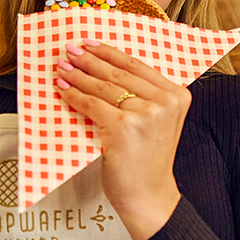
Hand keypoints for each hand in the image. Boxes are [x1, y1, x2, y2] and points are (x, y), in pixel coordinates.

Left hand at [53, 41, 187, 239]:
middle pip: (119, 72)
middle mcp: (164, 102)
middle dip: (90, 59)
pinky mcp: (124, 128)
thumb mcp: (157, 122)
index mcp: (177, 95)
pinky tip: (63, 89)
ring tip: (62, 67)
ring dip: (78, 74)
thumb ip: (144, 96)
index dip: (110, 52)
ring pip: (104, 86)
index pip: (137, 65)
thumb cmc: (147, 161)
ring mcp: (145, 114)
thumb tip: (104, 67)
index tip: (90, 44)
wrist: (149, 195)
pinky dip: (74, 95)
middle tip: (70, 50)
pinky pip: (92, 104)